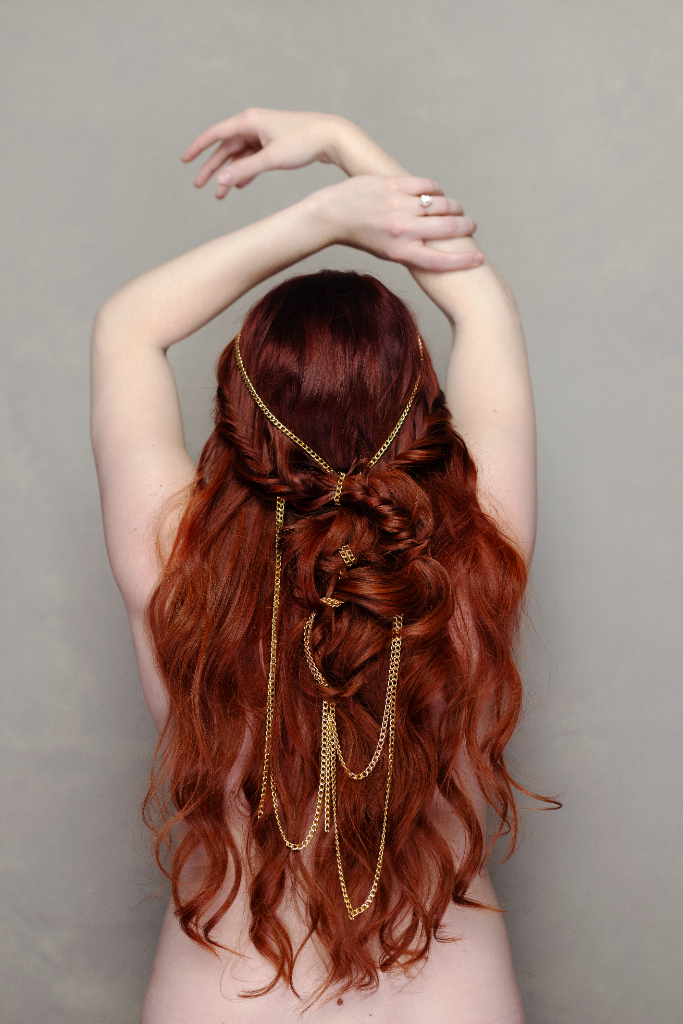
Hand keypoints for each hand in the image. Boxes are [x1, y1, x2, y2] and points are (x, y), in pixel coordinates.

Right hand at [182, 108, 354, 197]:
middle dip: (211, 168)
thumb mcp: (271, 159)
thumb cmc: (304, 142)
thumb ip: (244, 170)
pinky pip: (252, 159)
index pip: (215, 134)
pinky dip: (244, 173)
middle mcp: (254, 124)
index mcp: (249, 121)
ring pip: (239, 156)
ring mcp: (264, 135)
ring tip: (219, 195)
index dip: (198, 148)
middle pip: (225, 148)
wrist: (332, 137)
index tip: (184, 161)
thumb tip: (221, 181)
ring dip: (229, 175)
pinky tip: (238, 187)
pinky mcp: (274, 144)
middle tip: (198, 186)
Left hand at [312, 175, 482, 272]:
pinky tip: (438, 193)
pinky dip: (437, 190)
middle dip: (466, 228)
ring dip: (455, 208)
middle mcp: (403, 231)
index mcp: (402, 253)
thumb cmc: (363, 237)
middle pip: (448, 231)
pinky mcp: (395, 185)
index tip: (480, 259)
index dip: (464, 262)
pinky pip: (428, 186)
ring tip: (458, 210)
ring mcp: (400, 206)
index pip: (441, 261)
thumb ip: (412, 250)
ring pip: (441, 205)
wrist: (333, 214)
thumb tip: (439, 249)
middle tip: (472, 226)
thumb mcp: (387, 252)